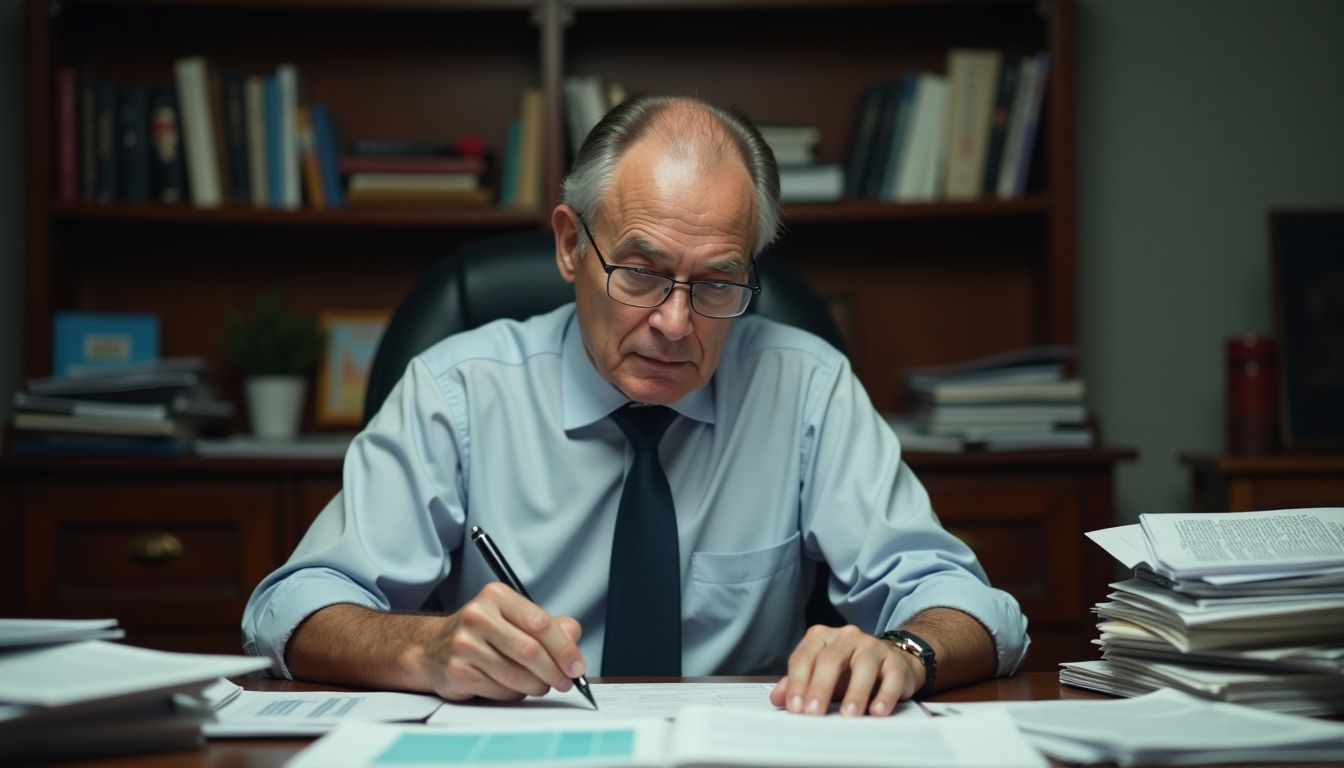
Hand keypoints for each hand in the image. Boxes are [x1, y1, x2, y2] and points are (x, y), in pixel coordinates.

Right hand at [421, 582, 586, 701]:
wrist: (433, 648)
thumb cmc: (482, 633)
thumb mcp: (514, 618)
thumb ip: (548, 625)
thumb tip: (573, 634)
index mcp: (496, 596)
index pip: (540, 623)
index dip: (564, 648)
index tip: (576, 666)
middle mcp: (477, 616)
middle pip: (530, 651)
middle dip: (554, 672)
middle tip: (565, 682)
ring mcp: (464, 644)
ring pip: (516, 675)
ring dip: (536, 686)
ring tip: (541, 685)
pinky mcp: (457, 671)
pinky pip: (500, 690)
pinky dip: (515, 693)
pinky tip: (514, 687)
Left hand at [768, 624, 922, 716]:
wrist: (889, 664)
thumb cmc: (848, 672)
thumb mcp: (820, 677)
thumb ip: (797, 685)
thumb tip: (778, 698)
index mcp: (822, 637)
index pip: (804, 657)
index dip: (797, 682)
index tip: (795, 708)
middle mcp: (846, 637)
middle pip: (830, 659)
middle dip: (820, 688)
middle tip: (814, 713)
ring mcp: (872, 646)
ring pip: (863, 664)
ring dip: (855, 692)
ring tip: (848, 714)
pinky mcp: (895, 661)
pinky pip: (891, 676)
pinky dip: (885, 694)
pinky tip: (878, 710)